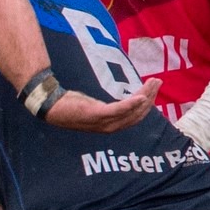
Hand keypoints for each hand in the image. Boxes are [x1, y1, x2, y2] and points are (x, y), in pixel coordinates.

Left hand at [43, 77, 160, 133]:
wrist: (51, 106)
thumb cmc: (71, 105)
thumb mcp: (94, 107)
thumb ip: (109, 107)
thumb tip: (120, 98)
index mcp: (110, 125)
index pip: (135, 117)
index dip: (148, 104)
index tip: (155, 89)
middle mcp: (108, 127)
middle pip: (136, 115)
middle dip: (150, 98)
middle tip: (158, 82)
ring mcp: (102, 122)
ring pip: (131, 112)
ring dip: (145, 97)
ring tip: (153, 84)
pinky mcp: (95, 115)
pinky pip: (118, 110)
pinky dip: (131, 104)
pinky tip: (141, 96)